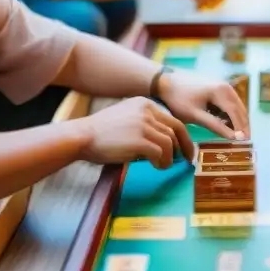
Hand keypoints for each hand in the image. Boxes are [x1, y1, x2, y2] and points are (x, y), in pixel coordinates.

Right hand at [77, 96, 191, 167]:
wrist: (81, 137)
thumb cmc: (101, 133)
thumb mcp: (127, 118)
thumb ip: (146, 124)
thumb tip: (167, 142)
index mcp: (145, 104)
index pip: (173, 119)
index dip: (183, 135)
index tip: (186, 148)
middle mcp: (147, 111)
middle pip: (176, 129)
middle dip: (185, 146)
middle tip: (187, 159)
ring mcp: (144, 124)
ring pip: (170, 142)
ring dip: (170, 157)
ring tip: (163, 165)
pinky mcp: (139, 140)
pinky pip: (161, 153)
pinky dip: (162, 162)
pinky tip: (157, 166)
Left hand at [158, 68, 250, 141]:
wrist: (165, 82)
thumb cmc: (178, 100)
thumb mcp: (196, 116)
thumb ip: (216, 126)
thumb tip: (236, 138)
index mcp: (222, 92)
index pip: (237, 113)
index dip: (242, 128)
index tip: (245, 143)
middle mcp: (226, 86)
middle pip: (239, 109)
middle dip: (243, 125)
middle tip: (245, 142)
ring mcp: (223, 85)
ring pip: (236, 106)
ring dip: (237, 120)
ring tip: (237, 136)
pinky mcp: (218, 87)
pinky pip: (229, 103)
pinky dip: (230, 114)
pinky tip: (227, 125)